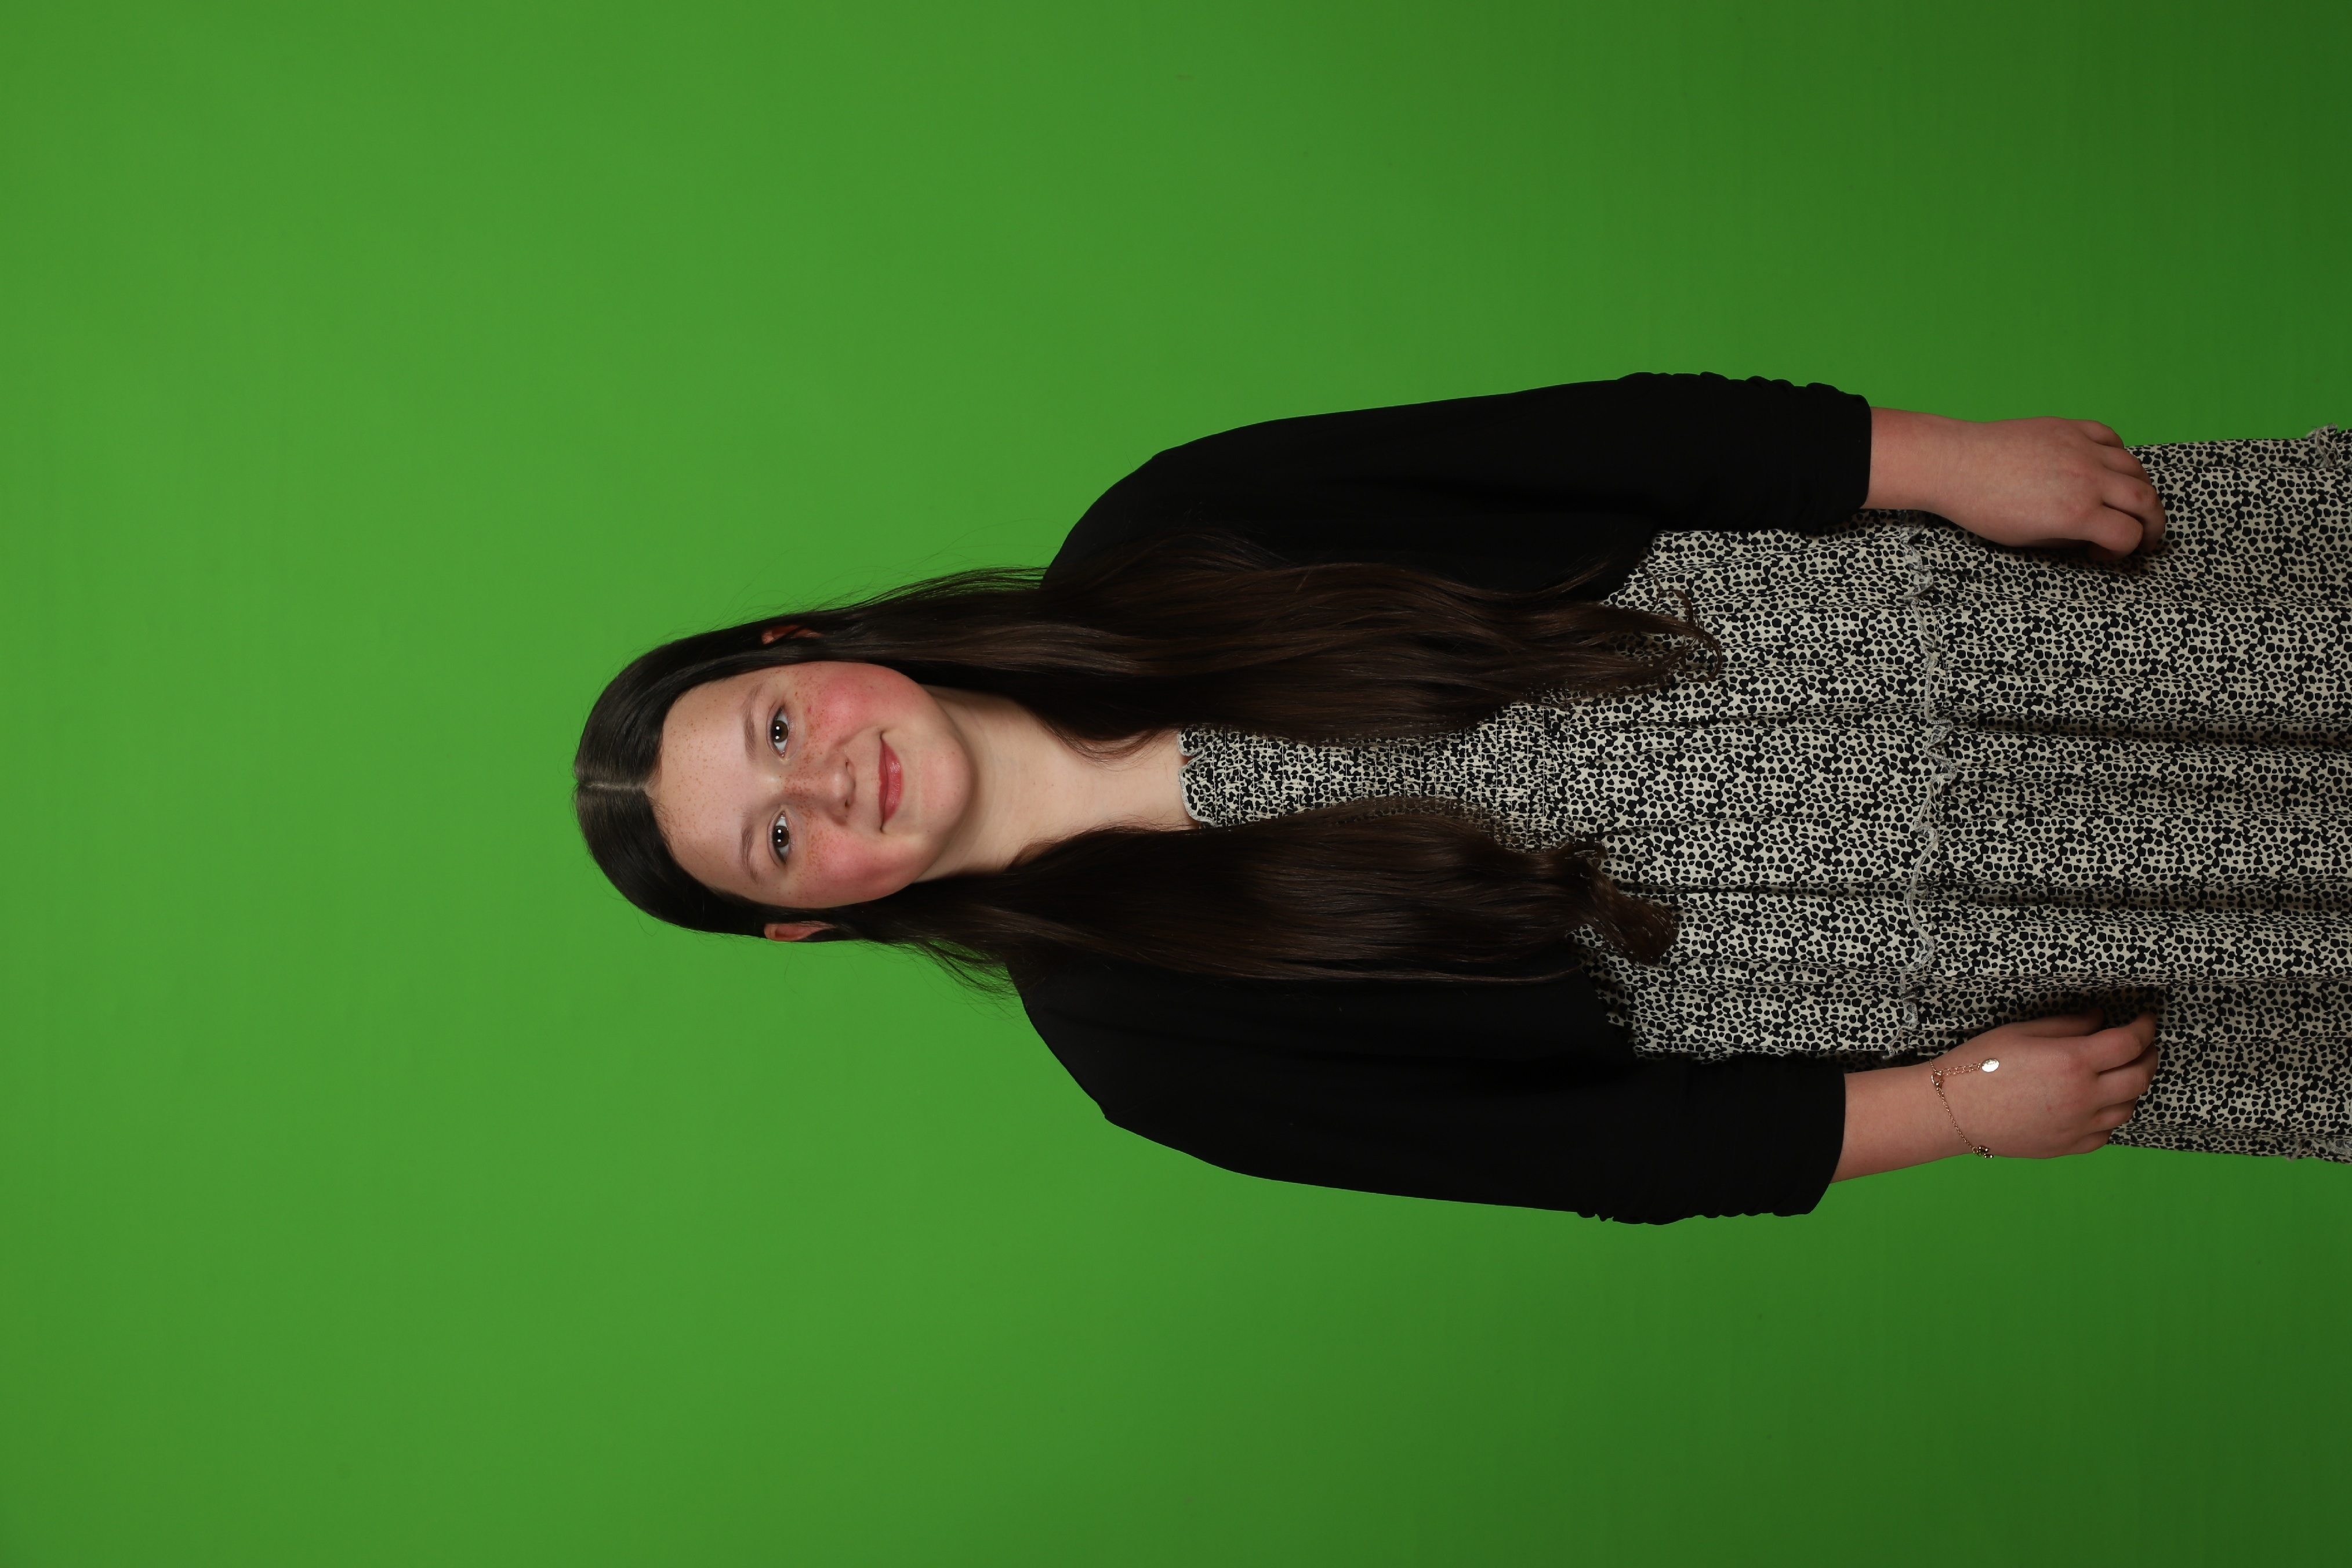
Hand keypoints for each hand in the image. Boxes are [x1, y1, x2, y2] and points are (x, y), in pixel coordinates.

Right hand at [1834, 1010, 2159, 1179]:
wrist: (1951, 1111)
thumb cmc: (1978, 1064)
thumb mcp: (2022, 1031)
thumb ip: (2068, 1025)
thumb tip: (2100, 1019)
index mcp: (2072, 1062)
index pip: (2130, 1042)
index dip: (2145, 1027)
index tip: (2146, 1018)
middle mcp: (2084, 1097)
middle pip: (2140, 1076)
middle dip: (2150, 1056)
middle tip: (2145, 1044)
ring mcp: (2079, 1126)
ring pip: (2129, 1107)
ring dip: (2133, 1087)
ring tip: (2122, 1072)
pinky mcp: (2069, 1146)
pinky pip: (2107, 1133)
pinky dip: (2111, 1115)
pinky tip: (2098, 1103)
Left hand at [1867, 407, 2166, 561]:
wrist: (1954, 463)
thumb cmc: (1982, 507)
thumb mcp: (2026, 539)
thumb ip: (2069, 538)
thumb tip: (2095, 537)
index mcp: (2075, 513)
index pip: (2128, 534)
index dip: (2124, 550)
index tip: (2105, 552)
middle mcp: (2087, 479)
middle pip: (2146, 501)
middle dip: (2153, 523)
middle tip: (2146, 534)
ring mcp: (2081, 449)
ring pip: (2135, 468)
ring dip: (2141, 489)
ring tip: (2130, 504)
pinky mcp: (2070, 427)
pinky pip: (2112, 438)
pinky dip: (2119, 456)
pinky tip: (2108, 469)